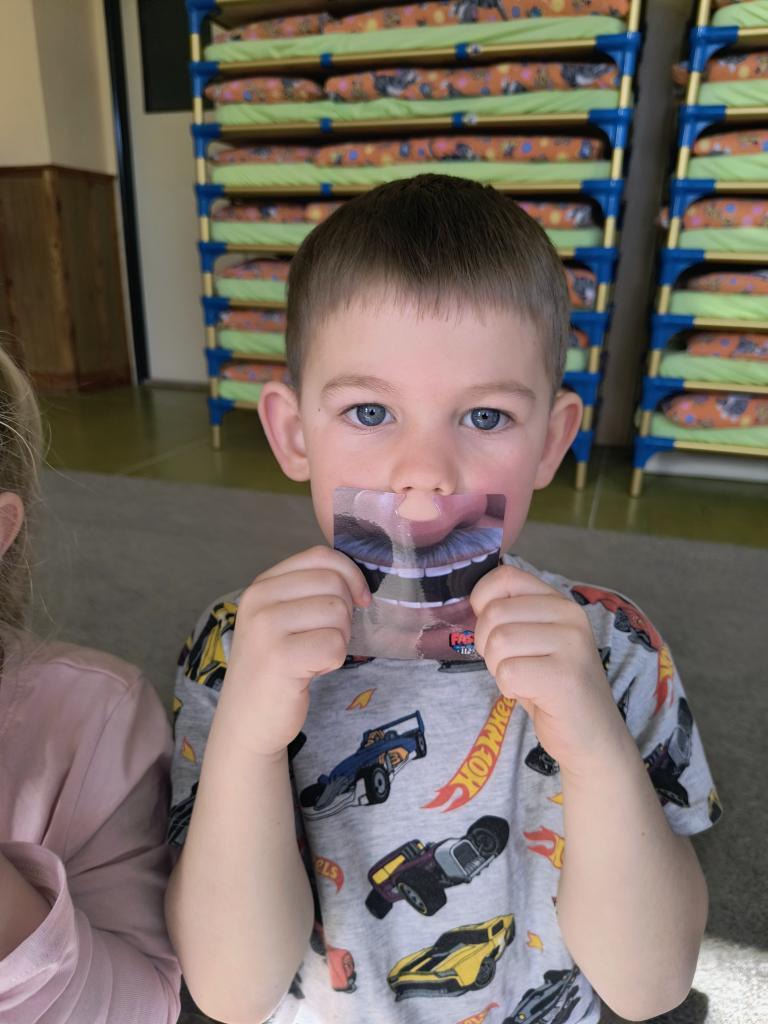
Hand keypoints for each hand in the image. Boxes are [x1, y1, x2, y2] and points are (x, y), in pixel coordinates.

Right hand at [215, 546, 370, 757]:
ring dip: (339, 639)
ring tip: (314, 655)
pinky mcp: (280, 658)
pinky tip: (311, 671)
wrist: (247, 721)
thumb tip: (359, 578)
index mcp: (262, 585)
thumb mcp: (283, 618)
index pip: (320, 556)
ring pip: (338, 613)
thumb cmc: (276, 667)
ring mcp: (266, 628)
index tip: (358, 600)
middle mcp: (259, 600)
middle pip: (334, 583)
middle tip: (325, 639)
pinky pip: (335, 645)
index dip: (350, 575)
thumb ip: (311, 591)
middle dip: (345, 614)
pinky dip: (333, 661)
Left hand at [471, 565, 626, 775]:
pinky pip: (509, 672)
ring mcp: (572, 645)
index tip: (491, 629)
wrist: (590, 735)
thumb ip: (511, 615)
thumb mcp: (533, 640)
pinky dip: (508, 688)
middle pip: (494, 613)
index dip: (482, 602)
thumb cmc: (551, 687)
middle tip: (510, 665)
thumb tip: (473, 600)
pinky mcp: (566, 677)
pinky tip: (530, 693)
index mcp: (558, 601)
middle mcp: (569, 615)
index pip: (505, 577)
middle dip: (487, 645)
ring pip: (499, 642)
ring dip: (498, 668)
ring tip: (523, 679)